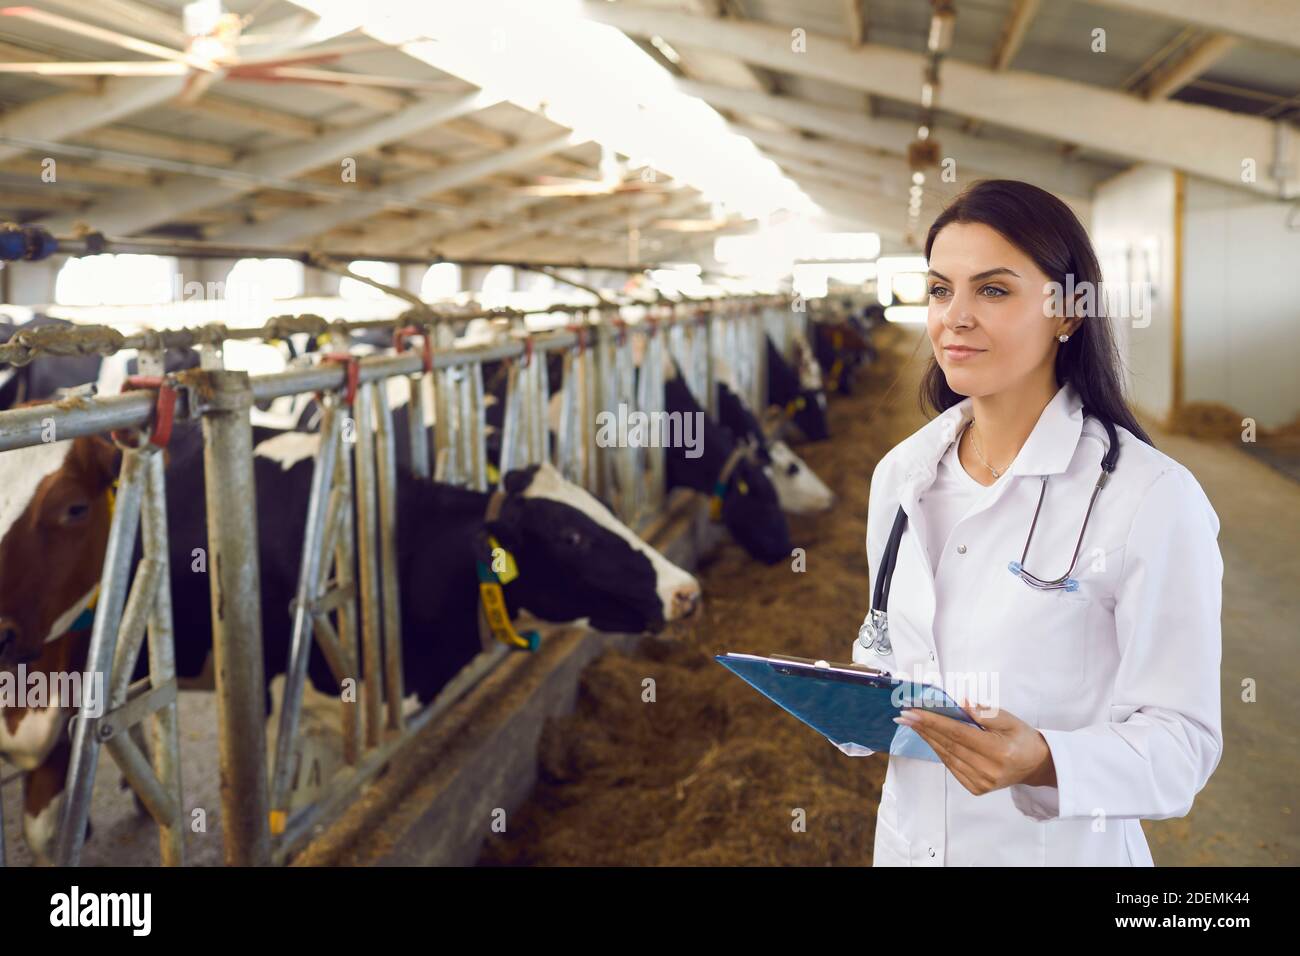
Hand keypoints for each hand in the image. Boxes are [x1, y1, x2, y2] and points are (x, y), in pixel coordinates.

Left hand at [894, 698, 1056, 795]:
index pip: (958, 733)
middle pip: (948, 745)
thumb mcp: (1009, 719)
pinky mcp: (975, 788)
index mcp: (998, 752)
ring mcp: (981, 783)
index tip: (913, 711)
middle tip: (904, 715)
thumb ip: (984, 712)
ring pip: (946, 757)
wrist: (1035, 765)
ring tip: (911, 723)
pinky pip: (951, 766)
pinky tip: (929, 737)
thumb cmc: (1022, 738)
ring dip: (927, 738)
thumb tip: (959, 704)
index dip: (934, 721)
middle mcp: (988, 771)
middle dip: (924, 728)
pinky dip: (938, 750)